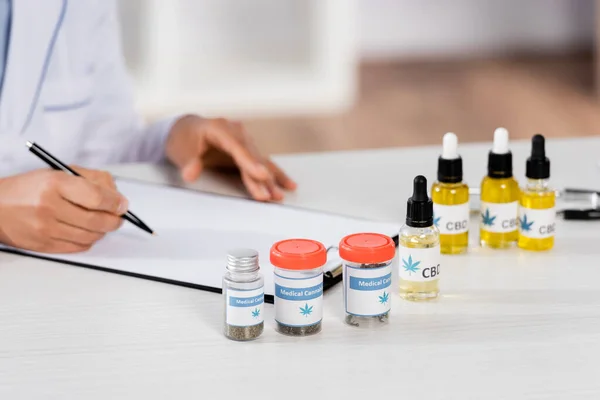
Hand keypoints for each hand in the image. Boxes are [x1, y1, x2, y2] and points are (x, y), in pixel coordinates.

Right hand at [0, 167, 127, 252]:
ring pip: (90, 236)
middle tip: (119, 217)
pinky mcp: (44, 246)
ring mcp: (45, 229)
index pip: (96, 197)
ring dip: (103, 231)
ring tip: (102, 223)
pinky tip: (87, 231)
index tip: (122, 204)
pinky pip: (78, 247)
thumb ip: (90, 179)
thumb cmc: (28, 188)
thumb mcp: (57, 173)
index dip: (115, 202)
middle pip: (96, 220)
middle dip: (115, 220)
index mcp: (54, 184)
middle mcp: (49, 207)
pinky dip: (88, 240)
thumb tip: (116, 196)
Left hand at [165, 115, 296, 200]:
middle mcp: (236, 132)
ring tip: (279, 195)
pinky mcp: (246, 150)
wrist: (184, 130)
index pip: (238, 147)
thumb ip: (188, 162)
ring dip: (270, 179)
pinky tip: (287, 185)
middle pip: (252, 156)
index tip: (261, 175)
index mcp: (219, 128)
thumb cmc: (183, 139)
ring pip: (260, 161)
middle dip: (261, 178)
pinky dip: (274, 174)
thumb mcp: (180, 150)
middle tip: (268, 195)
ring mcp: (243, 141)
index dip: (250, 162)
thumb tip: (191, 173)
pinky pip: (262, 162)